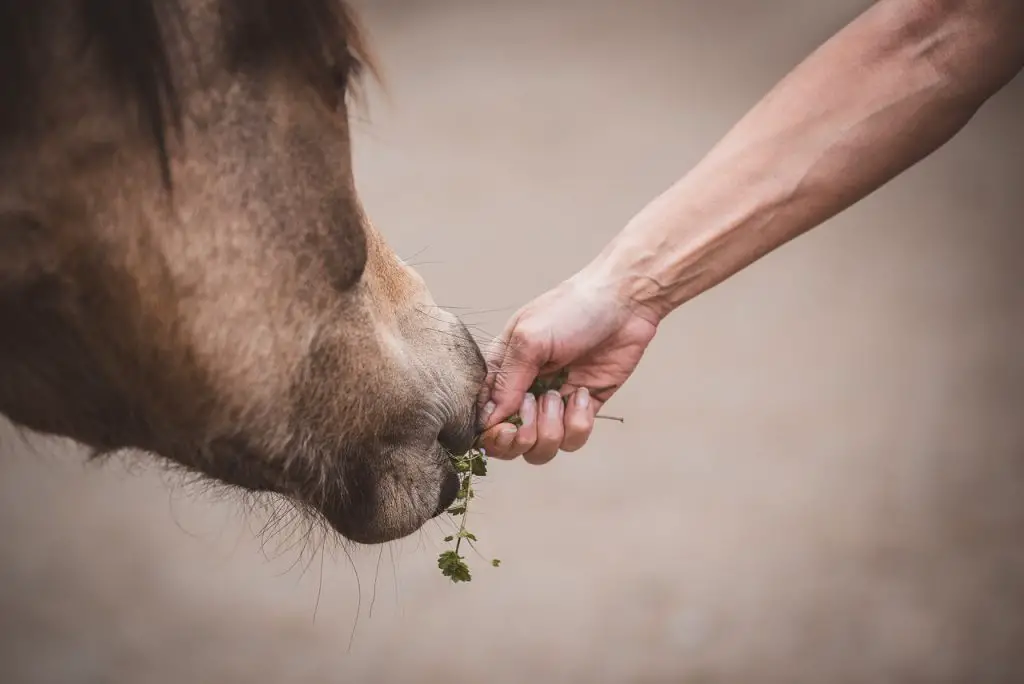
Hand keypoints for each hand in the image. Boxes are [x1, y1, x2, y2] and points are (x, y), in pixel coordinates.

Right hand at [477, 271, 657, 463]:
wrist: (625, 302)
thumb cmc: (572, 309)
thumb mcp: (530, 339)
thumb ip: (507, 382)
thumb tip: (486, 421)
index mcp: (501, 372)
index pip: (483, 419)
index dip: (492, 434)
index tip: (509, 427)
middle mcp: (523, 392)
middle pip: (508, 444)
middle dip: (523, 437)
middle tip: (538, 407)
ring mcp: (553, 404)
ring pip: (540, 449)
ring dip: (552, 429)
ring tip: (562, 395)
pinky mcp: (582, 409)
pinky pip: (573, 439)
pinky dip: (579, 422)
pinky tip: (584, 393)